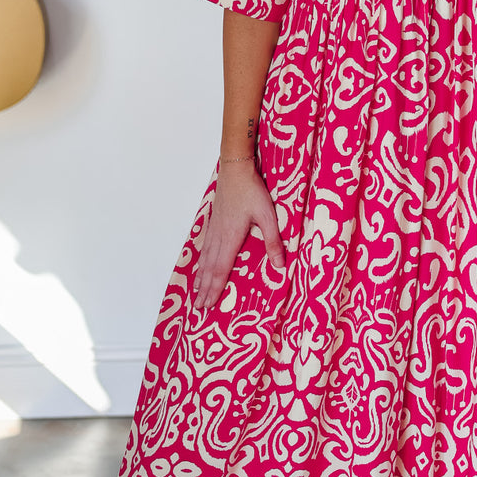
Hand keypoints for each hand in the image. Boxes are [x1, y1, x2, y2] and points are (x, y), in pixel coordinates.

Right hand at [195, 160, 285, 307]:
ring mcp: (214, 229)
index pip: (221, 270)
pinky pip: (204, 248)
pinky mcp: (213, 222)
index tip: (208, 305)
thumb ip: (273, 240)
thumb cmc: (252, 191)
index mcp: (231, 238)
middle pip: (209, 269)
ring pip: (204, 259)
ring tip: (196, 292)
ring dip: (200, 278)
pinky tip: (199, 265)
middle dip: (204, 290)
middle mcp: (219, 237)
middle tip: (198, 308)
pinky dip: (200, 261)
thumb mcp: (268, 216)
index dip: (214, 289)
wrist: (235, 169)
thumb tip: (280, 265)